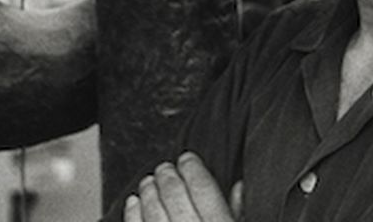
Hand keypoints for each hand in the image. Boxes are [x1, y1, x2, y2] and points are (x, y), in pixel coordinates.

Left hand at [123, 152, 242, 221]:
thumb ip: (240, 213)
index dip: (193, 169)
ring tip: (149, 181)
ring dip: (149, 192)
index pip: (204, 189)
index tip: (188, 158)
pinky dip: (133, 213)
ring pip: (154, 212)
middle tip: (166, 167)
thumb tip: (239, 188)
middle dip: (168, 177)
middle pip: (176, 197)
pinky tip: (133, 202)